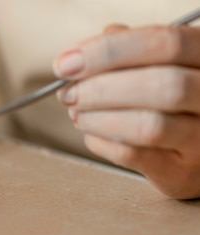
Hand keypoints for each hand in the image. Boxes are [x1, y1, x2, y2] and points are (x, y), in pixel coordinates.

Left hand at [54, 24, 199, 198]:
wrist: (197, 152)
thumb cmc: (172, 100)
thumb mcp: (158, 65)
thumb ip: (127, 50)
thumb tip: (78, 55)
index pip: (165, 44)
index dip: (109, 51)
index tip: (66, 64)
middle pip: (161, 85)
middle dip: (100, 89)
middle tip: (67, 93)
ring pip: (148, 126)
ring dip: (98, 118)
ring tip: (77, 113)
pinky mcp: (181, 172)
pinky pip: (134, 155)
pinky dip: (101, 143)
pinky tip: (91, 134)